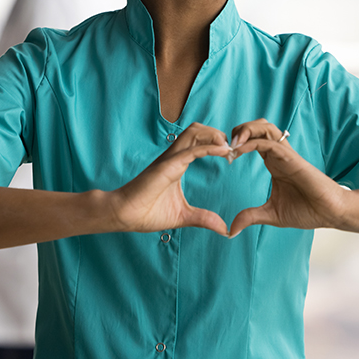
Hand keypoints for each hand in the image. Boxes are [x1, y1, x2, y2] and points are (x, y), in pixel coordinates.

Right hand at [107, 123, 231, 235]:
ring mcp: (169, 160)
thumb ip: (203, 218)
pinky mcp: (167, 167)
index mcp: (177, 164)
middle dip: (217, 133)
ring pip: (193, 132)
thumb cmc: (147, 213)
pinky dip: (209, 148)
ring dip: (214, 136)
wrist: (124, 215)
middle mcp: (173, 157)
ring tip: (229, 148)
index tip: (232, 156)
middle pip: (197, 130)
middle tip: (234, 149)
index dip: (217, 143)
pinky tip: (224, 152)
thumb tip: (224, 229)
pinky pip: (191, 151)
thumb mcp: (183, 216)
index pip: (198, 141)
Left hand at [227, 119, 348, 237]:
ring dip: (246, 130)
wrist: (331, 214)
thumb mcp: (271, 214)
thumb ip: (251, 217)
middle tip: (224, 145)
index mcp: (273, 162)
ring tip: (232, 144)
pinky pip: (270, 143)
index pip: (253, 140)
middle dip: (239, 129)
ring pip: (265, 127)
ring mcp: (286, 154)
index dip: (236, 143)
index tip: (224, 156)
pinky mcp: (293, 159)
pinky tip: (239, 151)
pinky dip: (252, 142)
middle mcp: (279, 154)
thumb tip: (231, 230)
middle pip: (258, 127)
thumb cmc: (308, 211)